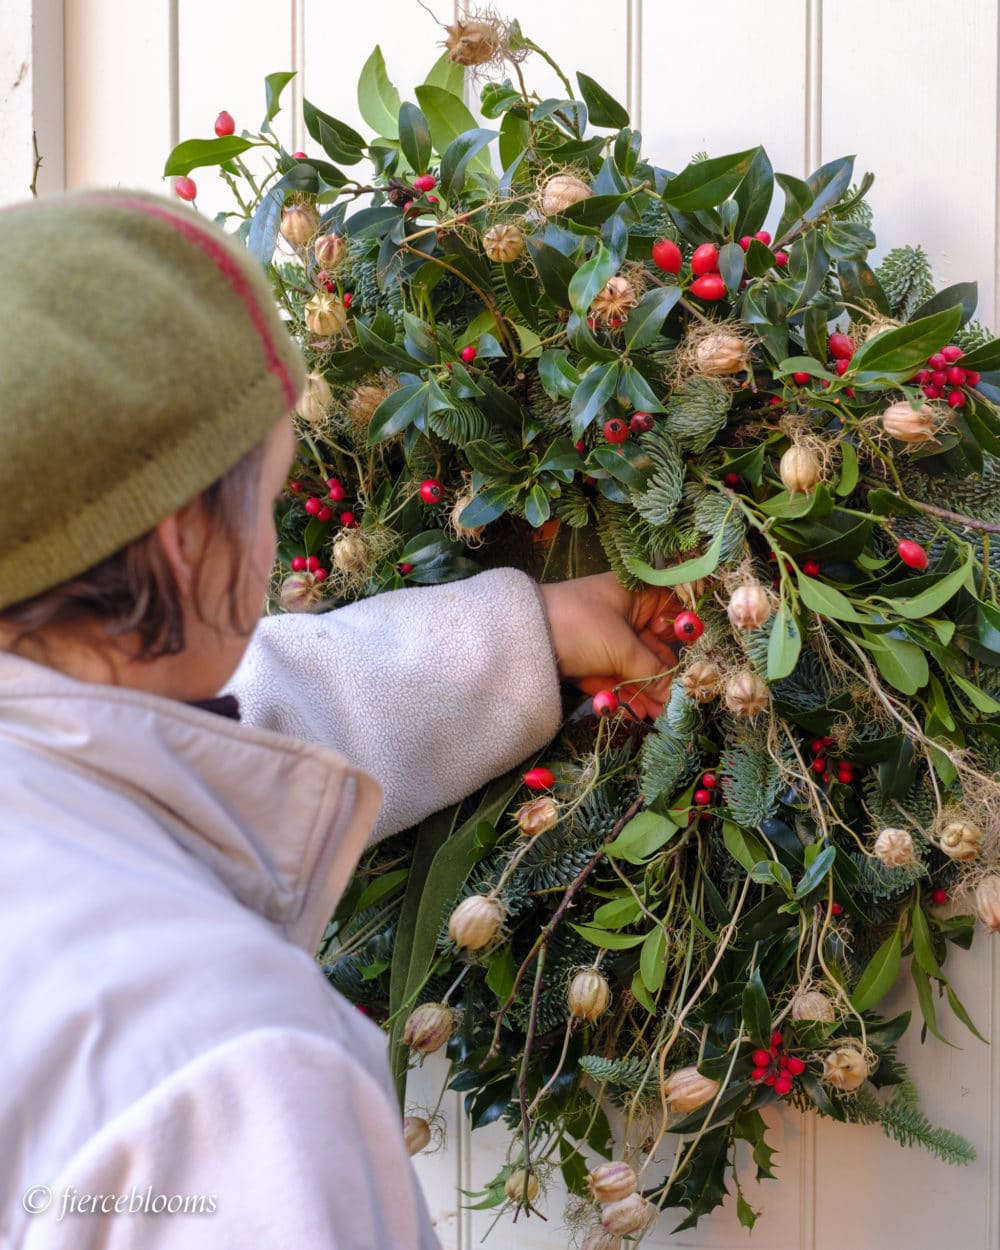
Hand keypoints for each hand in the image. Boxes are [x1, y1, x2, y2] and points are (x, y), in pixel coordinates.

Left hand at [538, 572, 682, 718]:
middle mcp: (621, 611)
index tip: (693, 663)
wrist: (524, 637)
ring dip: (643, 689)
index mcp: (634, 594)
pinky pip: (610, 674)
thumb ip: (650, 670)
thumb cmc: (580, 626)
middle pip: (651, 645)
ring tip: (654, 715)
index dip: (682, 637)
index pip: (669, 612)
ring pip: (630, 664)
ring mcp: (601, 635)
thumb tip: (670, 691)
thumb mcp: (621, 648)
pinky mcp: (585, 657)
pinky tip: (636, 712)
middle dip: (660, 676)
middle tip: (671, 704)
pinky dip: (621, 691)